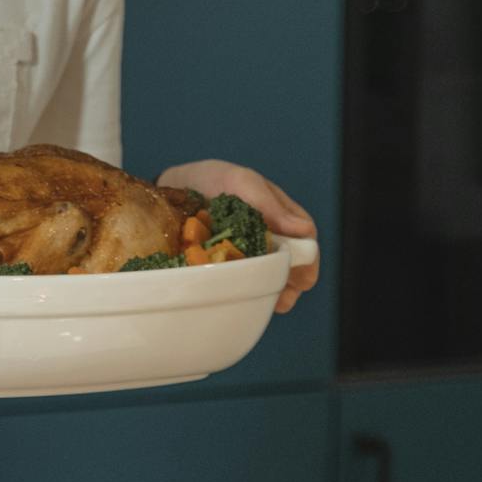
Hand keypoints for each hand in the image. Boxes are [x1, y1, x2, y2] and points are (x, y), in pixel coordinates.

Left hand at [159, 160, 319, 313]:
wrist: (174, 186)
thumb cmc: (213, 179)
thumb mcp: (242, 183)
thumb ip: (270, 205)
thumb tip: (305, 231)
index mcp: (279, 216)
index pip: (305, 241)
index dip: (308, 262)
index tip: (302, 279)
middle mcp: (268, 237)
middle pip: (290, 267)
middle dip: (290, 285)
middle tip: (282, 300)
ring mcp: (248, 254)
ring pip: (267, 278)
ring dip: (268, 291)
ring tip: (262, 302)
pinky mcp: (225, 266)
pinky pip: (239, 283)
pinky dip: (242, 290)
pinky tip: (238, 297)